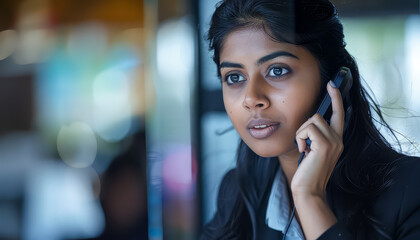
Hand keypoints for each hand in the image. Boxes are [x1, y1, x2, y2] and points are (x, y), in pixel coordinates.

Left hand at [292, 81, 344, 198]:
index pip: (339, 114)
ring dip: (301, 133)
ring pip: (312, 120)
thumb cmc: (307, 172)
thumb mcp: (313, 150)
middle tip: (303, 143)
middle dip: (305, 126)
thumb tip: (307, 124)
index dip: (336, 98)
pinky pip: (307, 129)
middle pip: (319, 115)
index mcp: (337, 139)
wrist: (309, 190)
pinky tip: (303, 151)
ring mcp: (334, 141)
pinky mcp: (325, 144)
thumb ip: (314, 137)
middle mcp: (338, 139)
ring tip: (303, 149)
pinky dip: (300, 138)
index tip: (332, 84)